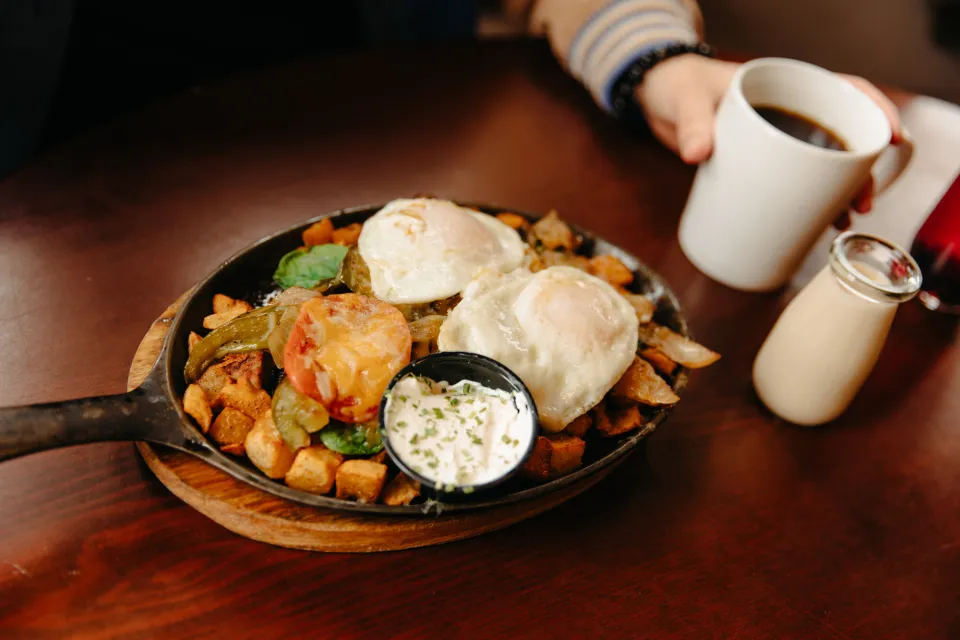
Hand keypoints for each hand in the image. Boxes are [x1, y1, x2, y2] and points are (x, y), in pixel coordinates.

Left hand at [634, 54, 902, 213]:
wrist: (654, 97)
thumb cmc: (676, 85)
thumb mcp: (686, 99)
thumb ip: (691, 123)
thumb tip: (698, 152)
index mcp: (784, 85)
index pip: (846, 89)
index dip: (875, 111)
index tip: (891, 139)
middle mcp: (787, 112)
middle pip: (840, 137)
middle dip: (860, 171)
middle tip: (860, 203)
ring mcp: (775, 140)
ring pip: (821, 165)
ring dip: (838, 193)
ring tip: (843, 221)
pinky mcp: (758, 163)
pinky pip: (791, 182)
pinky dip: (805, 203)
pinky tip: (815, 227)